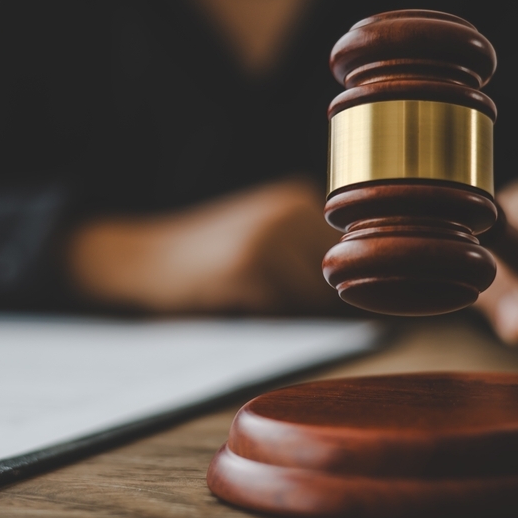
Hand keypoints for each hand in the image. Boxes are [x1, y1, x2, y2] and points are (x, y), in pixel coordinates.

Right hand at [66, 180, 343, 313]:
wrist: (142, 257)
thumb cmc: (209, 261)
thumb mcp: (265, 239)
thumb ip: (311, 257)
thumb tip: (375, 299)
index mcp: (300, 198)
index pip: (353, 258)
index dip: (342, 289)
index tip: (327, 303)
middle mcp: (290, 209)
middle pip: (337, 282)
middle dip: (315, 305)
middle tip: (264, 299)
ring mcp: (268, 234)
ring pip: (312, 302)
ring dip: (288, 315)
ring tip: (245, 295)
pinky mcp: (246, 265)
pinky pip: (281, 313)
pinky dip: (262, 319)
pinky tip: (232, 300)